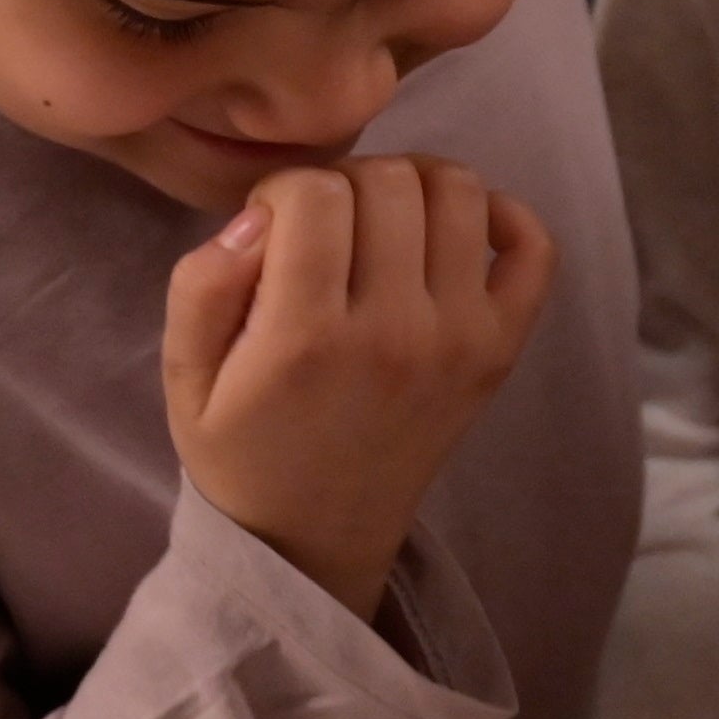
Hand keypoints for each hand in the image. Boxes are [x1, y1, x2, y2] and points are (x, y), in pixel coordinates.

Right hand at [161, 156, 557, 617]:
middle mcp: (395, 332)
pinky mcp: (501, 350)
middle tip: (324, 226)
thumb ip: (201, 285)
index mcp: (306, 338)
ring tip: (380, 222)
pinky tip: (454, 230)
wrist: (316, 536)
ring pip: (459, 193)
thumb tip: (261, 216)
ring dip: (413, 184)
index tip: (273, 227)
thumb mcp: (184, 376)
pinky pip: (534, 248)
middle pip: (389, 182)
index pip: (316, 193)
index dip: (284, 189)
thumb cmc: (243, 448)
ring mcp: (460, 339)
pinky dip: (502, 215)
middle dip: (345, 182)